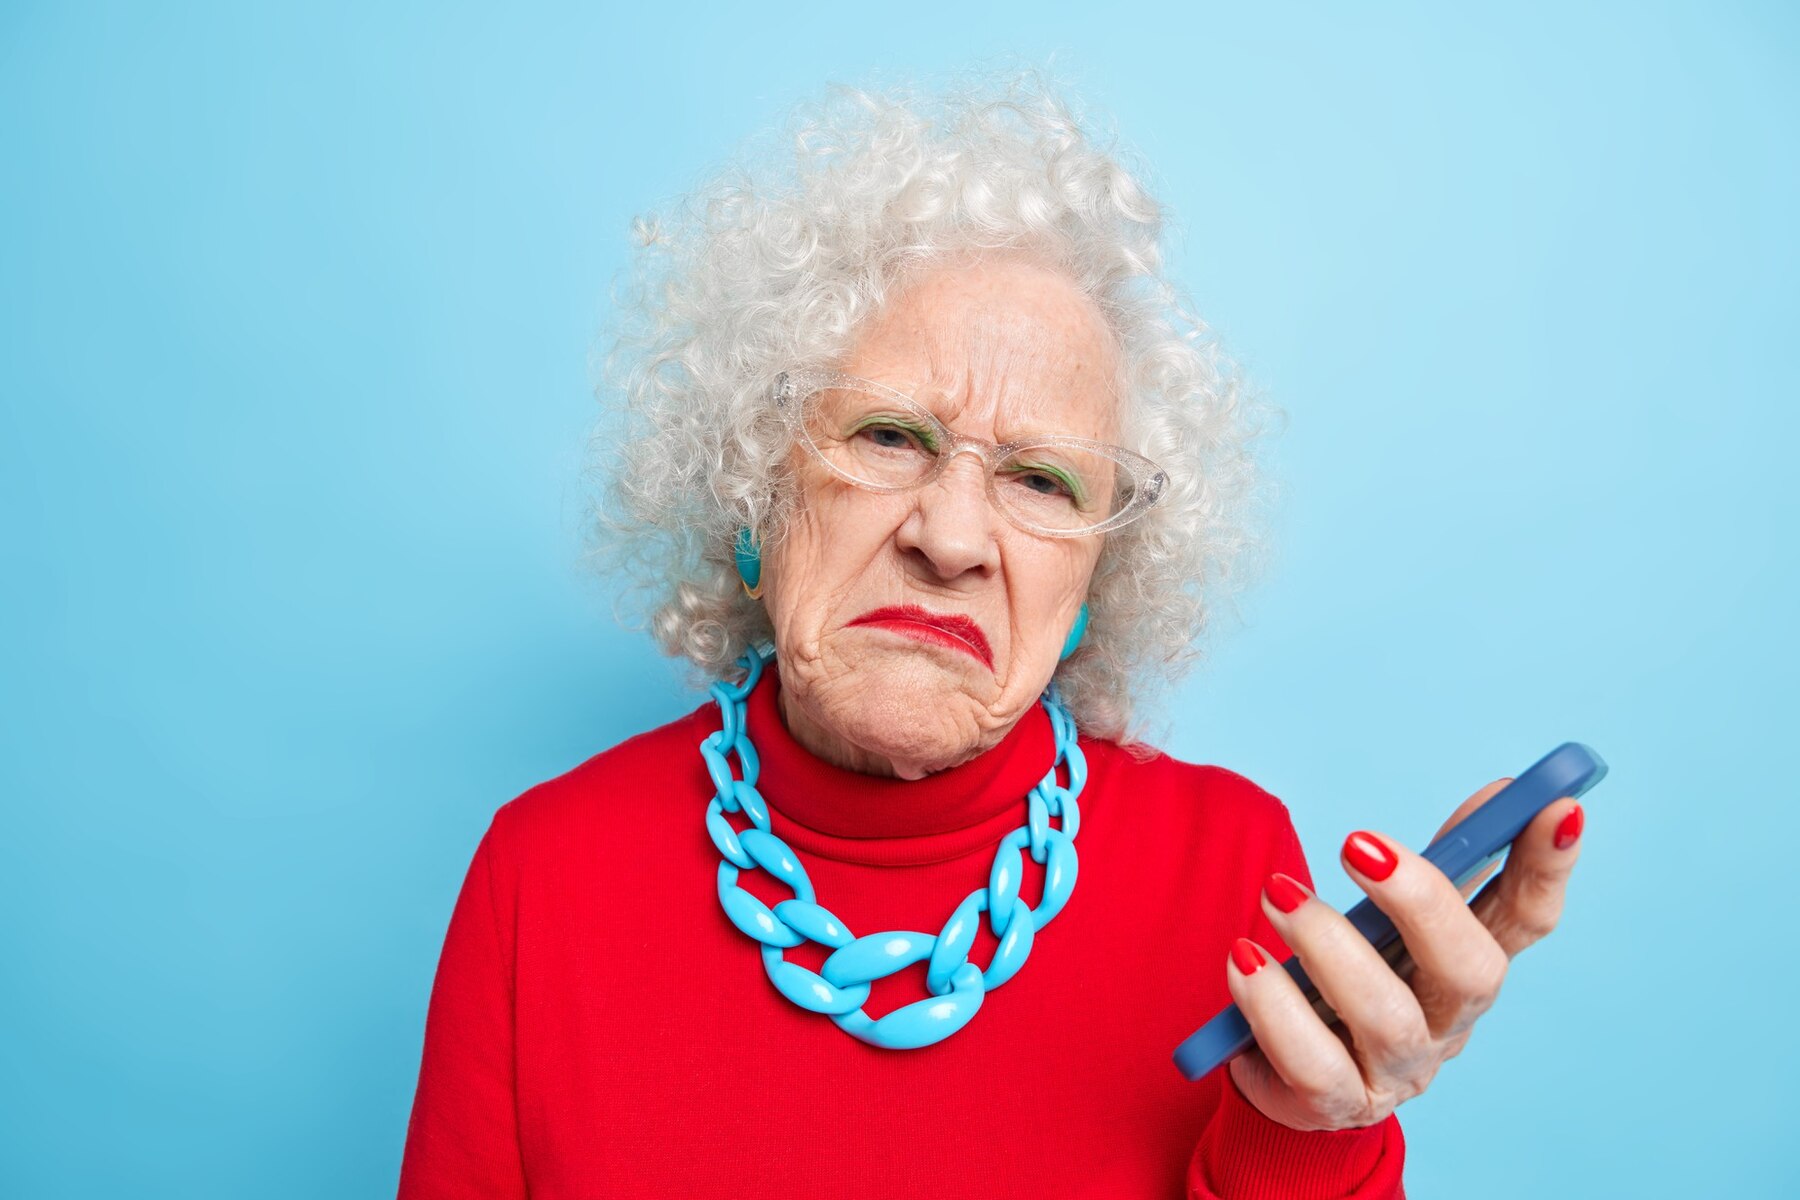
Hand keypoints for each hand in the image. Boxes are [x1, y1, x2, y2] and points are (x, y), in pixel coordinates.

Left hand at [1224, 779, 1584, 1131]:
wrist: (1283, 1070)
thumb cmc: (1347, 976)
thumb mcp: (1391, 918)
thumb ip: (1439, 861)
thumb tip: (1498, 792)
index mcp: (1468, 966)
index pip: (1526, 920)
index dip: (1548, 867)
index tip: (1557, 804)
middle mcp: (1448, 1023)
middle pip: (1472, 972)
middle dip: (1422, 902)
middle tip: (1356, 844)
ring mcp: (1398, 1070)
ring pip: (1387, 1017)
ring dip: (1327, 944)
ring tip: (1275, 894)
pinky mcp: (1337, 1102)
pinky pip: (1314, 1062)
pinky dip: (1275, 1008)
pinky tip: (1244, 963)